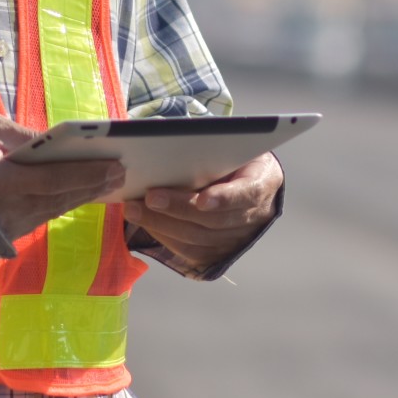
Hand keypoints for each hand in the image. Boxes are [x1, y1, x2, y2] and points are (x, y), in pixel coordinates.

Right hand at [0, 110, 123, 242]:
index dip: (87, 174)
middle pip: (61, 198)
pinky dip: (62, 204)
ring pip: (54, 210)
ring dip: (82, 196)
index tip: (116, 165)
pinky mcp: (5, 235)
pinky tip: (81, 194)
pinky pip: (40, 216)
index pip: (54, 179)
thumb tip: (53, 140)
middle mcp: (6, 210)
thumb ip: (19, 135)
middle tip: (122, 172)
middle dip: (94, 184)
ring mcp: (6, 227)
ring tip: (109, 182)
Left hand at [124, 152, 283, 278]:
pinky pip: (189, 252)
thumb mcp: (232, 145)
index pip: (246, 194)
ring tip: (135, 210)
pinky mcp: (219, 253)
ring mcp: (237, 239)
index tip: (203, 200)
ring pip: (198, 239)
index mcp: (263, 183)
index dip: (225, 199)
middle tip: (148, 197)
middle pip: (214, 221)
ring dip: (163, 225)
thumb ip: (212, 149)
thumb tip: (171, 146)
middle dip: (178, 209)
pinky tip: (145, 222)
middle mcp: (255, 216)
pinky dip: (164, 237)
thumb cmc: (234, 157)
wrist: (247, 182)